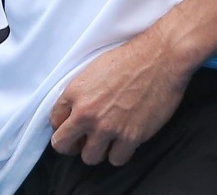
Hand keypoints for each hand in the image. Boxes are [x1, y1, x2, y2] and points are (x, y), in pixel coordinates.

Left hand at [48, 29, 195, 165]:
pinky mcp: (130, 136)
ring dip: (99, 150)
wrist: (162, 57)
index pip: (54, 121)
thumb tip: (76, 109)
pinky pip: (116, 159)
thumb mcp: (95, 67)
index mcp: (75, 92)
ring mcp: (108, 127)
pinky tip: (127, 139)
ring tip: (109, 139)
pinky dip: (121, 152)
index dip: (65, 124)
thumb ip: (81, 91)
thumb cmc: (132, 57)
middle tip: (84, 140)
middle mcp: (87, 113)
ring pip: (90, 157)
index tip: (75, 125)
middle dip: (72, 144)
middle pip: (63, 145)